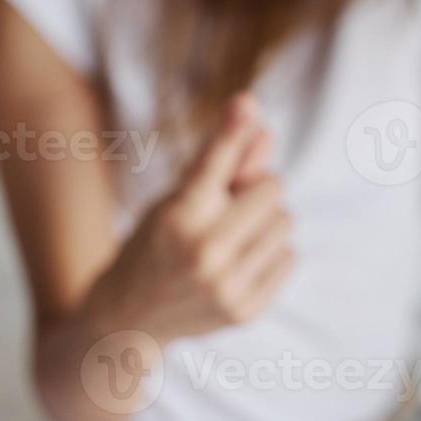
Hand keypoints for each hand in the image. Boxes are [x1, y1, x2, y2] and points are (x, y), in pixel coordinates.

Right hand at [85, 94, 294, 344]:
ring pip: (286, 221)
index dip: (232, 130)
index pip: (215, 162)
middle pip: (271, 188)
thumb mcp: (175, 197)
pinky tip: (241, 262)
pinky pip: (290, 257)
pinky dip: (273, 254)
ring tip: (233, 236)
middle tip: (229, 206)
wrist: (130, 318)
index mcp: (178, 216)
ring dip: (267, 222)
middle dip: (256, 190)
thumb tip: (260, 121)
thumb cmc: (157, 242)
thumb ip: (222, 160)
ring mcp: (226, 286)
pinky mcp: (245, 312)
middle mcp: (203, 252)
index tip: (245, 102)